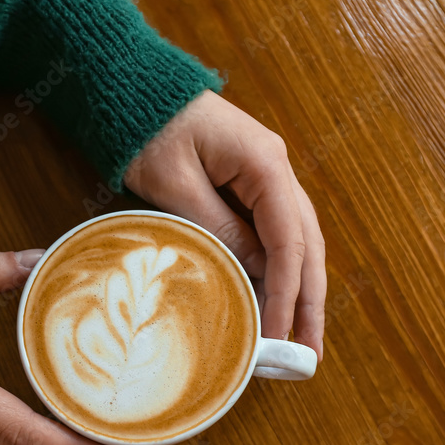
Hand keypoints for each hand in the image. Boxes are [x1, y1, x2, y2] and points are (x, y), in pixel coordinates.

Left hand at [124, 90, 325, 358]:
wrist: (135, 90)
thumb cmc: (149, 131)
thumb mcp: (177, 187)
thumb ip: (220, 229)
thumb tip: (257, 274)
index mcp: (265, 164)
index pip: (288, 240)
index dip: (286, 292)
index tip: (279, 334)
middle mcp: (277, 169)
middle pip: (306, 243)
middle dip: (308, 300)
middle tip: (309, 354)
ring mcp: (267, 175)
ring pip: (296, 240)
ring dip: (299, 289)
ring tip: (300, 338)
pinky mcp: (250, 183)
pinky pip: (273, 232)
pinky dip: (277, 269)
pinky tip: (276, 300)